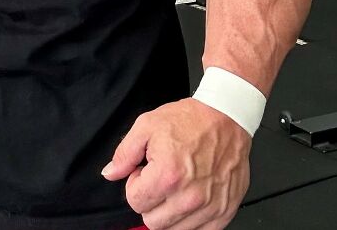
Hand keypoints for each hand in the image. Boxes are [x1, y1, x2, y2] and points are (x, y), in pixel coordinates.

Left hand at [101, 98, 250, 229]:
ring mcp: (209, 207)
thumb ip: (125, 153)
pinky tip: (191, 196)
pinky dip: (192, 219)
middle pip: (152, 221)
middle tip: (159, 179)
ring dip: (170, 211)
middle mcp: (189, 196)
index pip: (135, 202)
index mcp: (168, 175)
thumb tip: (110, 173)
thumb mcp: (148, 125)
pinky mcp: (224, 211)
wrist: (226, 117)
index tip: (144, 172)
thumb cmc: (190, 120)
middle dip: (150, 200)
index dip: (135, 184)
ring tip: (177, 185)